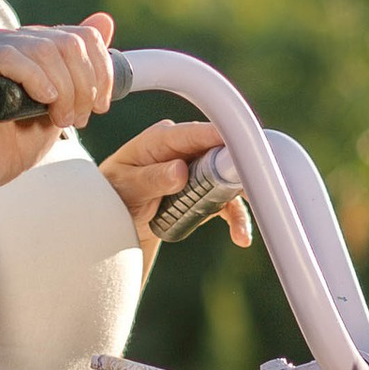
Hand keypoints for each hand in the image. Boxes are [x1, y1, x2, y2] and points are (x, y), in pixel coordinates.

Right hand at [0, 13, 118, 203]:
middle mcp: (8, 41)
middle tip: (78, 118)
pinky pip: (7, 56)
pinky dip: (34, 77)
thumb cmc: (16, 141)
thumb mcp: (64, 102)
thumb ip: (82, 65)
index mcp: (31, 46)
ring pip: (41, 48)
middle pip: (65, 42)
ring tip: (60, 118)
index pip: (79, 35)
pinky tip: (43, 99)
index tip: (101, 105)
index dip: (100, 69)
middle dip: (83, 85)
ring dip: (63, 88)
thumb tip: (104, 20)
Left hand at [100, 118, 253, 254]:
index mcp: (161, 139)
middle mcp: (184, 149)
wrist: (116, 218)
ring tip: (242, 225)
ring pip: (228, 178)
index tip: (238, 144)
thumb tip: (180, 170)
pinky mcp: (206, 190)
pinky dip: (234, 217)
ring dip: (239, 199)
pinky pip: (226, 200)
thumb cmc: (115, 194)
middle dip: (237, 170)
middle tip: (253, 186)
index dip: (218, 137)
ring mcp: (198, 169)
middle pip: (219, 153)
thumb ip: (152, 179)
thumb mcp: (127, 188)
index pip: (193, 134)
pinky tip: (239, 235)